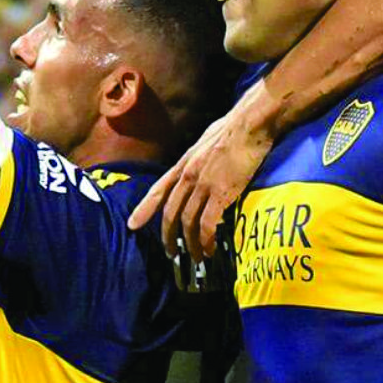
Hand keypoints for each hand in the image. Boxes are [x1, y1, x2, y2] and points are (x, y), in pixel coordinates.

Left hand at [128, 103, 272, 261]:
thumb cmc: (235, 127)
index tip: (133, 225)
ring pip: (188, 222)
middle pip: (171, 212)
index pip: (159, 189)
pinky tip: (211, 249)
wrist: (249, 124)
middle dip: (169, 236)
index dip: (145, 209)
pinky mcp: (220, 194)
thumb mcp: (208, 140)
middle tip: (171, 252)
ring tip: (196, 257)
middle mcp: (188, 175)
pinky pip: (207, 224)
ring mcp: (203, 185)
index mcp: (185, 162)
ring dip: (191, 244)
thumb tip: (205, 162)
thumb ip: (202, 156)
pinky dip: (206, 240)